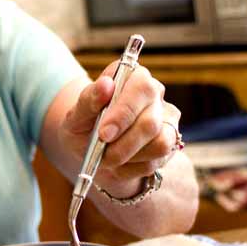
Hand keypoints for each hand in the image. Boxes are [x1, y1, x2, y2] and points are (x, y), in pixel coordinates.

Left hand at [60, 61, 181, 191]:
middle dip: (123, 144)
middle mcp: (155, 95)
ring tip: (107, 158)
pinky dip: (131, 168)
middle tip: (102, 154)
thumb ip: (89, 99)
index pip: (142, 88)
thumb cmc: (84, 126)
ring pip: (160, 144)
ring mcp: (167, 120)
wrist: (90, 150)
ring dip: (127, 157)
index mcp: (133, 77)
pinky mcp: (170, 145)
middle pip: (151, 122)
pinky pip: (156, 162)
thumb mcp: (76, 114)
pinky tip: (118, 163)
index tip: (104, 133)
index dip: (124, 113)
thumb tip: (106, 84)